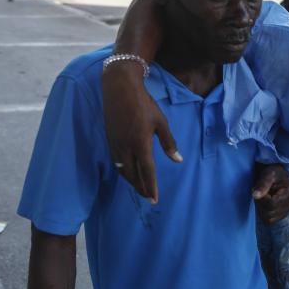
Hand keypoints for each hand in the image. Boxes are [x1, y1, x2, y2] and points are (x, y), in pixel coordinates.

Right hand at [101, 60, 181, 203]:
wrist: (120, 89)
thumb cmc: (144, 104)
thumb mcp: (161, 122)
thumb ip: (169, 143)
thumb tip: (177, 160)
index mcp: (141, 143)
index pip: (147, 171)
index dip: (151, 186)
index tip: (154, 199)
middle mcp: (126, 147)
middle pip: (133, 175)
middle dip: (140, 188)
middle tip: (148, 197)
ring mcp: (116, 144)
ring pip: (122, 170)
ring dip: (131, 181)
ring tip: (140, 188)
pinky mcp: (110, 140)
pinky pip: (116, 161)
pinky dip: (123, 171)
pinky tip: (128, 173)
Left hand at [253, 164, 288, 224]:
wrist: (277, 175)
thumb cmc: (273, 173)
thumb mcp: (268, 174)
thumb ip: (262, 184)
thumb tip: (255, 195)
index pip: (271, 204)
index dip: (262, 198)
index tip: (261, 190)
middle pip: (269, 213)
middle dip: (261, 204)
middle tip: (261, 193)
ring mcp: (287, 212)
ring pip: (268, 219)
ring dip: (262, 209)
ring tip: (264, 198)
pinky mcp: (282, 216)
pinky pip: (269, 221)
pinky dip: (264, 214)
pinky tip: (265, 204)